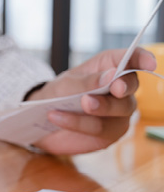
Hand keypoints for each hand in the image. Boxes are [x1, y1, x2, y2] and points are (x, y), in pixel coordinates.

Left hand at [27, 47, 155, 154]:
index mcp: (109, 67)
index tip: (149, 64)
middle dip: (122, 87)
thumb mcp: (65, 84)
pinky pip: (101, 128)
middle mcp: (119, 89)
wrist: (41, 120)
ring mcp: (118, 113)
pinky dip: (79, 123)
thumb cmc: (57, 94)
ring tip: (79, 104)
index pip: (132, 59)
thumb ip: (87, 81)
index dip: (143, 59)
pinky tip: (59, 118)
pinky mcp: (110, 132)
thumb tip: (112, 76)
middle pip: (130, 86)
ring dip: (100, 107)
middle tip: (112, 87)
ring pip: (121, 109)